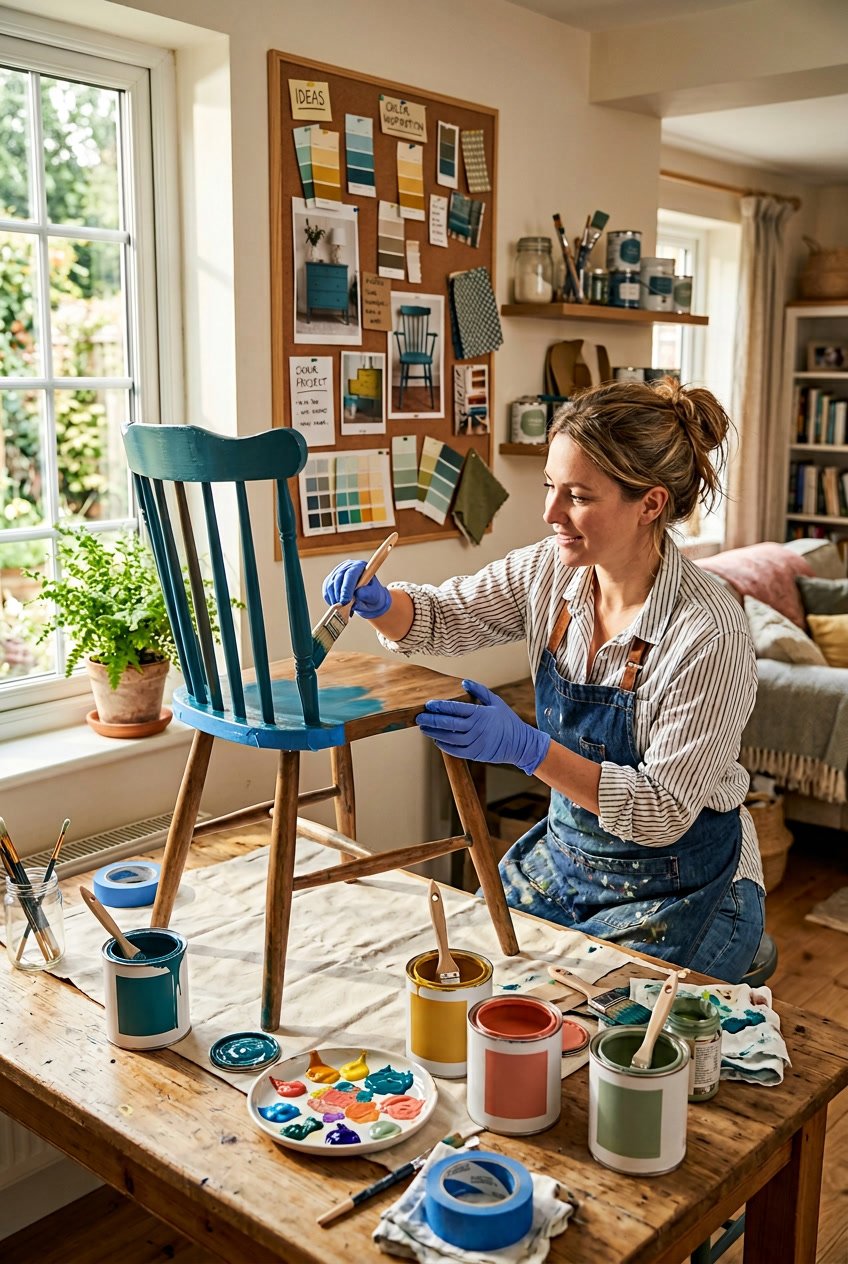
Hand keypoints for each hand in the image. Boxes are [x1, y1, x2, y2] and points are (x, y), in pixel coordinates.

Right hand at [322, 559, 391, 619]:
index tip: (346, 601)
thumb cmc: (372, 595)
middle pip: (338, 578)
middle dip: (339, 594)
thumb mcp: (374, 596)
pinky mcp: (330, 580)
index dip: (347, 587)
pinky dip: (330, 600)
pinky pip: (326, 591)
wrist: (367, 598)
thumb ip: (368, 594)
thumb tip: (358, 593)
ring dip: (334, 599)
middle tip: (342, 607)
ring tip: (342, 609)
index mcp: (360, 566)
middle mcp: (347, 566)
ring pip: (330, 585)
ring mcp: (337, 572)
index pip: (350, 574)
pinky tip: (338, 606)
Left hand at [416, 678, 550, 774]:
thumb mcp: (496, 702)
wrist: (521, 744)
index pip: (455, 709)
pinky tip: (436, 740)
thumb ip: (479, 691)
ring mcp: (475, 742)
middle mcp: (477, 728)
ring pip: (450, 738)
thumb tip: (463, 682)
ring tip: (424, 728)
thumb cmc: (508, 721)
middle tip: (418, 717)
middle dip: (432, 720)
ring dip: (435, 733)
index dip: (440, 707)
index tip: (428, 705)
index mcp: (481, 714)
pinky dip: (444, 746)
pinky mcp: (475, 754)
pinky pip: (456, 750)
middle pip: (449, 724)